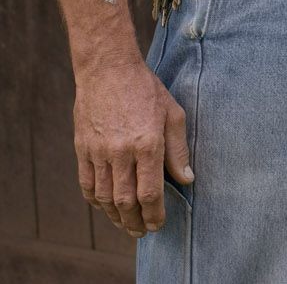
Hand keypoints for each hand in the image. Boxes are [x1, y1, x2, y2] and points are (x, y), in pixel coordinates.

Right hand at [74, 59, 192, 236]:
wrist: (108, 70)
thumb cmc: (146, 89)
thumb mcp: (173, 114)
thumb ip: (179, 150)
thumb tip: (187, 179)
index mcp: (147, 144)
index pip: (150, 192)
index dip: (154, 213)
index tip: (159, 224)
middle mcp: (121, 152)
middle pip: (125, 201)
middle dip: (135, 222)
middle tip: (142, 232)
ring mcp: (99, 152)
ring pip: (104, 197)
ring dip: (115, 216)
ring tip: (126, 225)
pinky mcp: (83, 149)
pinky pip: (87, 184)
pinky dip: (95, 200)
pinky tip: (105, 207)